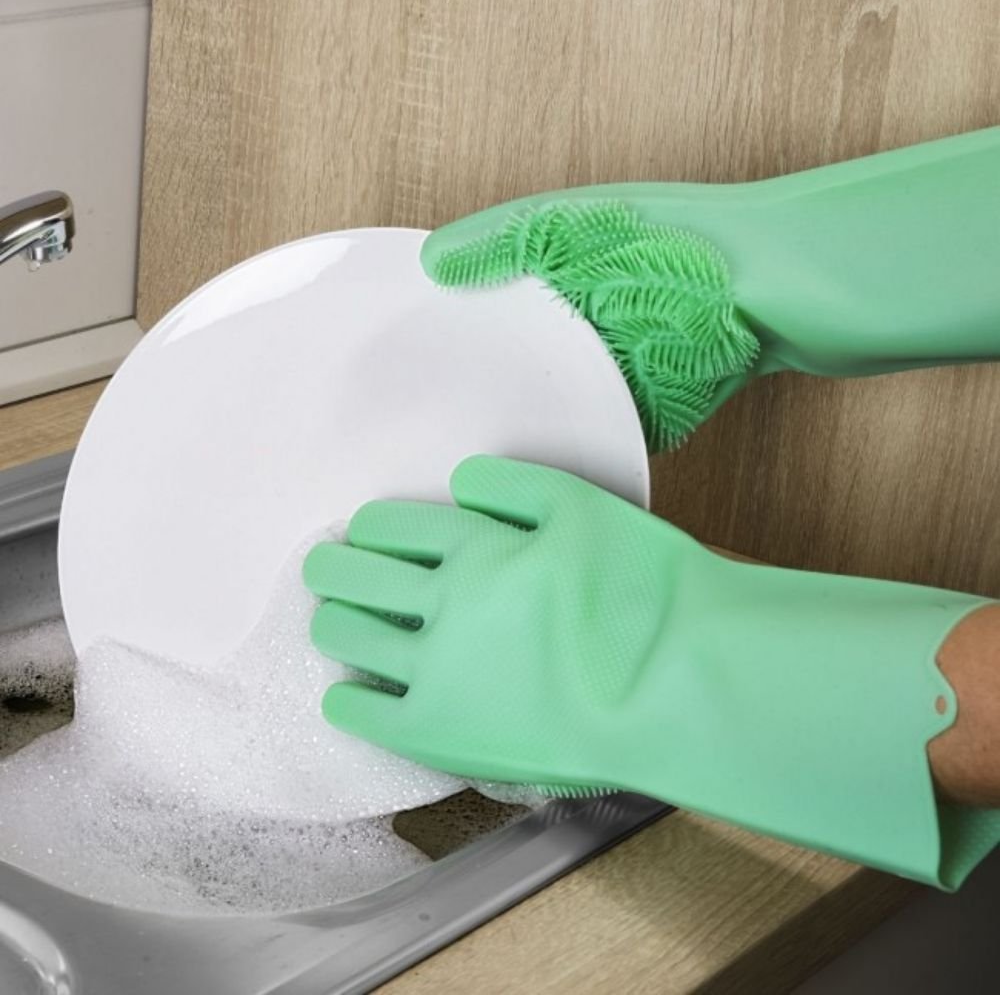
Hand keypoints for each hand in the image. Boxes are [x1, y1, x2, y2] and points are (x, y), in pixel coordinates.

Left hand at [303, 455, 995, 885]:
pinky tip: (343, 692)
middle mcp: (442, 602)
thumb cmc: (644, 591)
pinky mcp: (440, 731)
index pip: (395, 527)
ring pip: (353, 637)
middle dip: (331, 567)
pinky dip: (347, 698)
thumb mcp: (587, 506)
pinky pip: (368, 713)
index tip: (362, 532)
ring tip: (329, 618)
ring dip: (332, 621)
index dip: (371, 528)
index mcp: (476, 546)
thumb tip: (461, 482)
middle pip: (358, 577)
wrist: (673, 681)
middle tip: (320, 566)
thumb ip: (517, 486)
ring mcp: (435, 670)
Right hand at [420, 130, 999, 447]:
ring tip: (445, 471)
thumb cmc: (679, 245)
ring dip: (503, 440)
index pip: (470, 313)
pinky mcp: (634, 421)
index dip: (431, 337)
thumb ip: (504, 240)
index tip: (387, 367)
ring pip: (537, 418)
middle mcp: (567, 335)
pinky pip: (585, 450)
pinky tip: (516, 481)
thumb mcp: (579, 227)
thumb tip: (432, 262)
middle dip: (458, 401)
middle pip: (496, 372)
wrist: (771, 296)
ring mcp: (600, 382)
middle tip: (404, 436)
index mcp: (547, 283)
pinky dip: (559, 465)